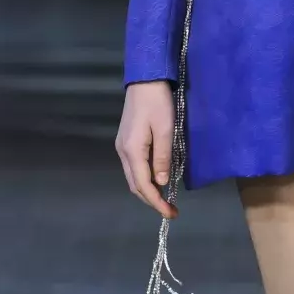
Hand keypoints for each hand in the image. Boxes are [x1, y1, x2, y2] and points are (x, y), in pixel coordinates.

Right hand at [115, 81, 177, 218]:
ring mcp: (122, 147)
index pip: (144, 185)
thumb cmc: (158, 102)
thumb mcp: (166, 129)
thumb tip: (162, 183)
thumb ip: (163, 157)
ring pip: (133, 177)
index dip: (156, 202)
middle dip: (151, 200)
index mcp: (132, 150)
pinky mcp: (126, 142)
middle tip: (171, 210)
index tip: (170, 213)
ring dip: (148, 191)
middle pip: (135, 185)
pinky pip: (134, 168)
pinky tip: (157, 180)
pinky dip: (145, 179)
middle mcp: (123, 152)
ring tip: (166, 199)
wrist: (145, 80)